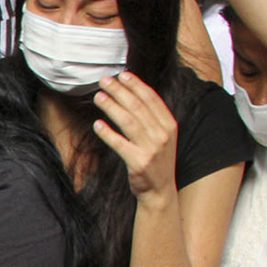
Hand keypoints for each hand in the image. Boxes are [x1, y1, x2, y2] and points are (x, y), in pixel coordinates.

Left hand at [92, 71, 178, 203]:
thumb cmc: (156, 160)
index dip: (136, 85)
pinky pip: (120, 144)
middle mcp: (163, 135)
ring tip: (98, 97)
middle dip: (120, 91)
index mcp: (169, 125)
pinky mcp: (139, 163)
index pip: (152, 99)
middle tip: (104, 81)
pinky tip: (97, 124)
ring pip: (128, 122)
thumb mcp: (161, 136)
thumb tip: (131, 95)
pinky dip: (108, 133)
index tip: (122, 75)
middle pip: (138, 107)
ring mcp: (152, 149)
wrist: (160, 191)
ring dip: (112, 107)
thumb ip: (151, 118)